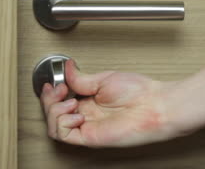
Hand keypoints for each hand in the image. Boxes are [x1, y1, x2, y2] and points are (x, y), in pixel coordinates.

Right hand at [40, 60, 176, 146]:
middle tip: (59, 90)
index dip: (51, 93)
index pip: (60, 101)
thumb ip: (81, 78)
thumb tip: (67, 68)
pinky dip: (62, 122)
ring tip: (69, 101)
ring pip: (55, 127)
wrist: (155, 105)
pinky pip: (65, 135)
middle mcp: (87, 115)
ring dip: (54, 112)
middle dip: (49, 100)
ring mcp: (89, 127)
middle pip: (54, 114)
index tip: (52, 84)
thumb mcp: (104, 78)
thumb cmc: (140, 92)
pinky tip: (75, 113)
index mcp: (90, 100)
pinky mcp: (91, 137)